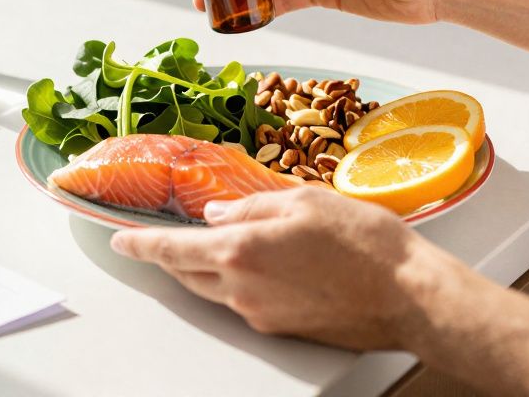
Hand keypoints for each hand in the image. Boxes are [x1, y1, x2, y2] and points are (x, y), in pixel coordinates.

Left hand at [110, 187, 444, 350]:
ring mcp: (261, 314)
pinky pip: (244, 302)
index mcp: (241, 251)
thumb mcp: (304, 200)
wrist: (408, 296)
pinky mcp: (282, 328)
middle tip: (159, 239)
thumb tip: (218, 215)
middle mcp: (243, 289)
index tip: (120, 239)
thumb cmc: (365, 243)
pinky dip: (235, 282)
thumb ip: (252, 205)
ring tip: (208, 247)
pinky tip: (256, 264)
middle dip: (168, 256)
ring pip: (214, 290)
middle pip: (187, 274)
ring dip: (202, 269)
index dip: (141, 243)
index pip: (172, 249)